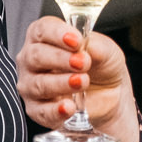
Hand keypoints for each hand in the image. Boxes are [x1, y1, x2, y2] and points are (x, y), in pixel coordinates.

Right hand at [15, 16, 129, 132]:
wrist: (110, 97)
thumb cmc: (101, 67)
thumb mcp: (107, 51)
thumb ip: (96, 45)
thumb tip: (85, 45)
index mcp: (45, 38)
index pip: (42, 30)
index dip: (57, 34)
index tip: (76, 41)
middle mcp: (32, 60)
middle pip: (35, 56)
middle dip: (59, 58)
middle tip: (83, 62)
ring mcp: (31, 86)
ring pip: (38, 84)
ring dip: (61, 83)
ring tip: (83, 82)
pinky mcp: (37, 110)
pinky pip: (41, 111)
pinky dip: (55, 110)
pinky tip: (70, 107)